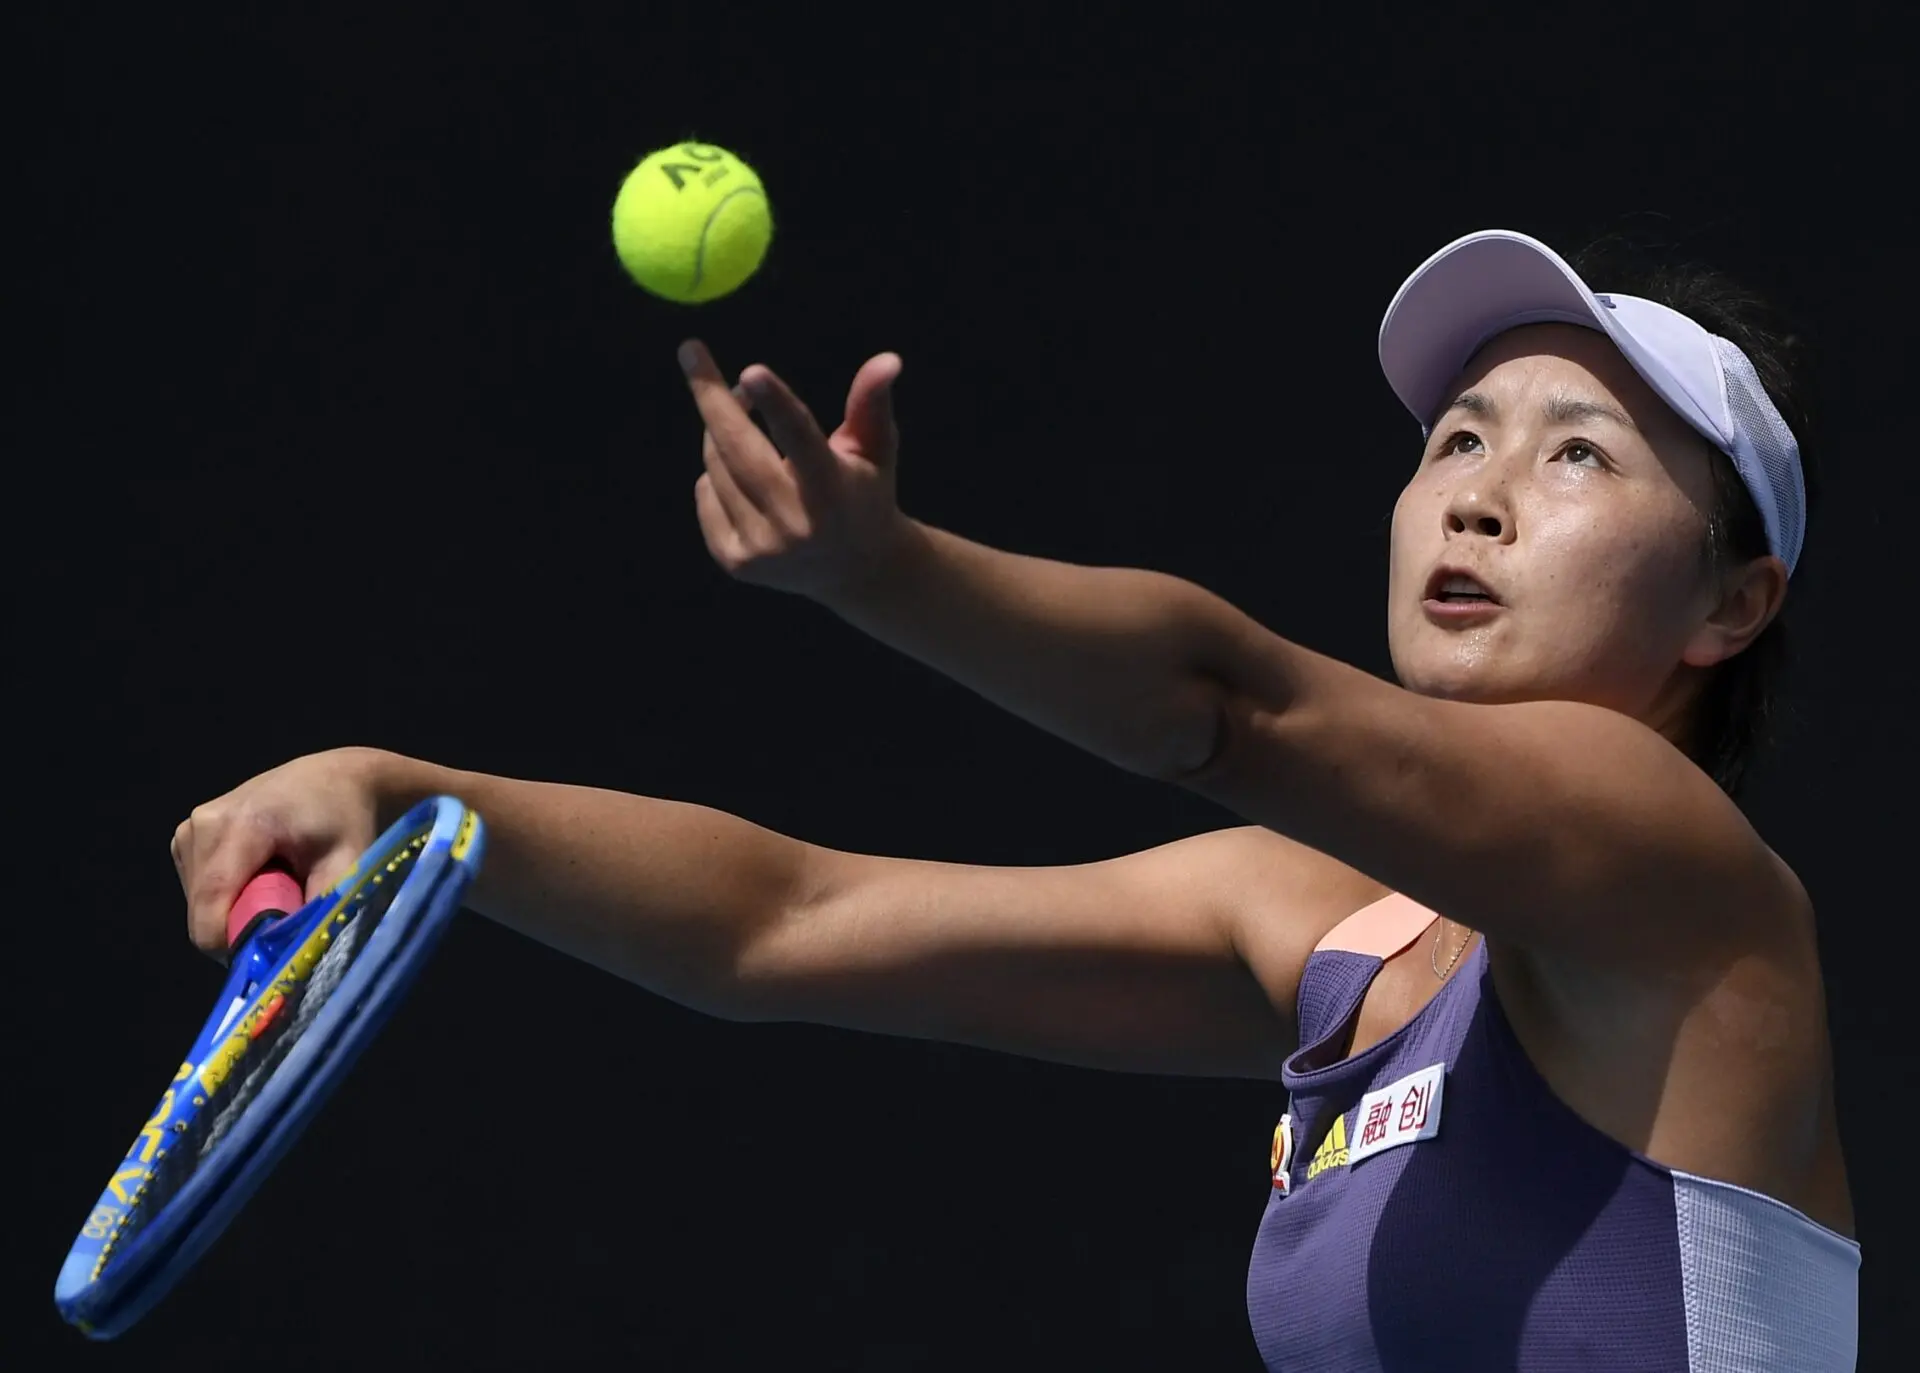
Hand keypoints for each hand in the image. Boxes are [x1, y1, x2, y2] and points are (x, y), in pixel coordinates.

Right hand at [170, 747, 394, 959]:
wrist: (332, 779)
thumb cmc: (346, 820)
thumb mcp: (348, 865)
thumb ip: (319, 912)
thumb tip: (293, 960)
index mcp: (241, 825)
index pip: (212, 910)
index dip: (237, 945)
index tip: (275, 950)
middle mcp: (202, 824)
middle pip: (203, 913)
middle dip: (243, 926)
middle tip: (289, 906)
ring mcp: (188, 830)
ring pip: (199, 906)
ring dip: (237, 910)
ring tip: (279, 882)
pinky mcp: (185, 839)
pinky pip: (199, 891)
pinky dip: (229, 895)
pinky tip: (260, 872)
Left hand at [680, 339, 910, 600]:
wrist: (856, 572)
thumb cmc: (865, 493)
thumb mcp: (876, 448)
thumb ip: (872, 402)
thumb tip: (888, 358)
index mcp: (833, 493)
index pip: (801, 440)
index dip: (778, 404)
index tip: (752, 370)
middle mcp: (795, 526)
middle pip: (738, 449)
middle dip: (712, 396)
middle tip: (690, 352)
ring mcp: (761, 549)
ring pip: (716, 467)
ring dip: (722, 437)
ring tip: (749, 431)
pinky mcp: (735, 562)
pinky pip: (705, 494)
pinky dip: (717, 476)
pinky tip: (748, 484)